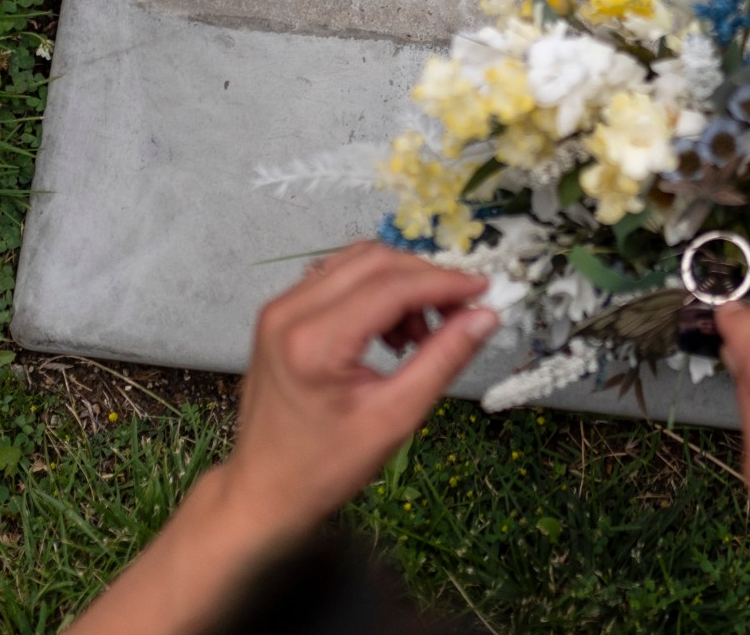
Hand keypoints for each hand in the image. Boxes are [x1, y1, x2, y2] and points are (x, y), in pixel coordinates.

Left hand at [209, 242, 498, 532]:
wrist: (263, 489)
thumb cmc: (326, 466)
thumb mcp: (395, 418)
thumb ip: (442, 360)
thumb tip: (485, 316)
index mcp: (315, 341)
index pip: (392, 286)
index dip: (445, 282)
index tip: (486, 289)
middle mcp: (290, 310)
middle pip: (375, 260)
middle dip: (426, 278)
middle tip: (460, 312)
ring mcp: (280, 308)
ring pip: (357, 262)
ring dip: (401, 283)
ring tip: (423, 333)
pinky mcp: (280, 313)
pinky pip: (339, 278)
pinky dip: (376, 291)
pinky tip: (392, 332)